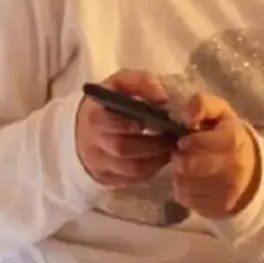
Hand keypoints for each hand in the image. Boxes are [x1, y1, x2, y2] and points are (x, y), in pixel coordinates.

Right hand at [74, 70, 177, 187]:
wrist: (89, 127)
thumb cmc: (111, 103)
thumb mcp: (122, 83)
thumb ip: (141, 83)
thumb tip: (162, 96)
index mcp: (94, 115)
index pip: (106, 122)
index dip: (129, 124)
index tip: (152, 120)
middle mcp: (93, 142)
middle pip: (121, 148)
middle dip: (152, 144)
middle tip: (174, 137)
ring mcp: (99, 164)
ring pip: (131, 168)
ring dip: (156, 158)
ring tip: (172, 146)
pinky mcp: (109, 179)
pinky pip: (134, 179)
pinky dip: (152, 169)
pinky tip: (162, 157)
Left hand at [170, 93, 259, 217]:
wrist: (253, 173)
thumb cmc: (229, 137)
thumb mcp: (220, 113)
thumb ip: (202, 104)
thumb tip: (187, 116)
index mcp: (234, 140)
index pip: (197, 142)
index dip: (186, 141)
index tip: (184, 141)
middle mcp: (233, 168)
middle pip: (188, 166)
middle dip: (180, 158)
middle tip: (182, 155)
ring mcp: (226, 192)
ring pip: (183, 183)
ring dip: (179, 174)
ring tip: (188, 168)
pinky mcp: (217, 209)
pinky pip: (185, 199)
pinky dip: (183, 190)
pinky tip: (192, 183)